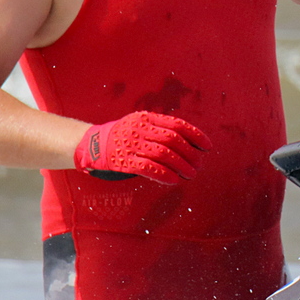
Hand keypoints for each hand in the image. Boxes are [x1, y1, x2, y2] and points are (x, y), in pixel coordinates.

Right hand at [73, 112, 210, 182]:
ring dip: (181, 166)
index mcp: (147, 118)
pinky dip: (165, 175)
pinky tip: (174, 180)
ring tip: (191, 174)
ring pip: (164, 155)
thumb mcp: (140, 124)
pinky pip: (148, 168)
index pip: (177, 125)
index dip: (196, 136)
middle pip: (173, 141)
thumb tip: (191, 143)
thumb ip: (161, 129)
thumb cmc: (124, 136)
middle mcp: (140, 129)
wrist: (92, 144)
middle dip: (190, 154)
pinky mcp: (124, 161)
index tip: (207, 147)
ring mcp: (131, 145)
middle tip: (199, 164)